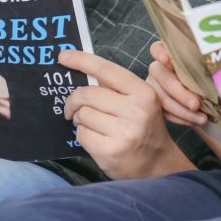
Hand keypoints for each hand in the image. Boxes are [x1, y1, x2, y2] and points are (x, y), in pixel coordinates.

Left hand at [59, 50, 193, 179]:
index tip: (63, 56)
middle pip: (87, 94)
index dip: (82, 60)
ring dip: (80, 119)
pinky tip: (95, 138)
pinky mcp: (110, 151)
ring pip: (82, 115)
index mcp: (143, 93)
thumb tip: (83, 69)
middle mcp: (135, 110)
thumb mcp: (141, 102)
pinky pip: (82, 134)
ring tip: (92, 125)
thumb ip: (116, 87)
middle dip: (74, 100)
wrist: (157, 164)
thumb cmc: (144, 127)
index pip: (106, 70)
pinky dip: (82, 134)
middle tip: (72, 108)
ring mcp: (123, 132)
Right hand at [146, 41, 206, 126]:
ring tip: (202, 119)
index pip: (157, 48)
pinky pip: (164, 112)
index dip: (160, 52)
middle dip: (179, 92)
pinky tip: (195, 121)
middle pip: (161, 76)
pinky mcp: (157, 104)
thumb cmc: (209, 75)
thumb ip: (207, 62)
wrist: (206, 96)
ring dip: (182, 110)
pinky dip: (181, 118)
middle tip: (196, 105)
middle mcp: (158, 69)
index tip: (167, 59)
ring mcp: (154, 87)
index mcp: (169, 54)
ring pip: (161, 98)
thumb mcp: (208, 66)